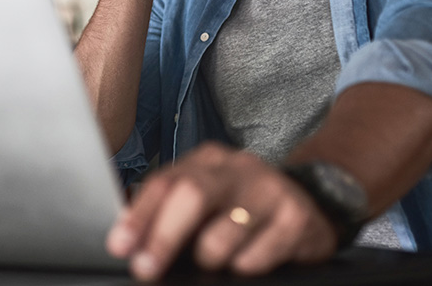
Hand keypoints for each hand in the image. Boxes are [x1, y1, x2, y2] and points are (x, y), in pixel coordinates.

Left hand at [105, 143, 337, 280]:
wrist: (311, 206)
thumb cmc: (243, 208)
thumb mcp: (207, 200)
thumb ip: (170, 210)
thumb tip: (128, 239)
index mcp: (207, 161)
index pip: (164, 182)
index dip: (139, 215)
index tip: (120, 245)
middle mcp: (237, 168)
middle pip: (192, 195)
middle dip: (163, 237)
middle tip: (147, 268)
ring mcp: (269, 189)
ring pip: (224, 231)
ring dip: (209, 257)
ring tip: (211, 262)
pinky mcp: (296, 217)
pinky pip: (259, 254)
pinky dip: (245, 266)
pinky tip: (247, 262)